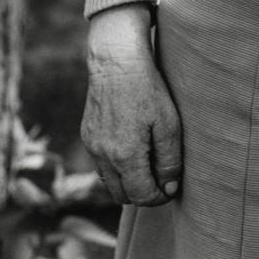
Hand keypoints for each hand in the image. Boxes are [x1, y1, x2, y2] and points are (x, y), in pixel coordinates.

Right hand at [81, 4, 181, 205]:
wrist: (117, 61)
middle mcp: (103, 156)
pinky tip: (132, 149)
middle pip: (122, 195)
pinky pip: (101, 163)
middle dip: (142, 193)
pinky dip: (116, 166)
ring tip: (149, 163)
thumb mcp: (168, 123)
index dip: (158, 197)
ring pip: (109, 181)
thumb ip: (169, 159)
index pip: (140, 196)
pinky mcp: (87, 134)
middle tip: (161, 178)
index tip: (170, 187)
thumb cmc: (147, 89)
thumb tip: (169, 187)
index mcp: (124, 156)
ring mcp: (92, 146)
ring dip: (128, 181)